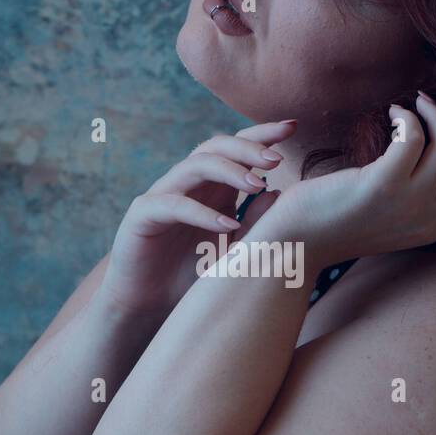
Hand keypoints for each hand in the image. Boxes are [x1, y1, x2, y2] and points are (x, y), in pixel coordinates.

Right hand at [100, 119, 297, 313]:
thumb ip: (255, 223)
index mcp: (212, 187)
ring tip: (257, 186)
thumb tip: (279, 192)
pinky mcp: (143, 215)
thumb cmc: (192, 277)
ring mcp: (163, 195)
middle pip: (216, 146)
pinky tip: (227, 226)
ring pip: (195, 165)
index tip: (293, 127)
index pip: (237, 148)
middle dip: (248, 147)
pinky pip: (173, 204)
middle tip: (276, 160)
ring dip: (229, 171)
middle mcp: (188, 184)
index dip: (262, 134)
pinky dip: (202, 213)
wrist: (149, 307)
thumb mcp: (234, 251)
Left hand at [268, 95, 435, 265]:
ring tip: (417, 103)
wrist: (298, 241)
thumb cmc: (339, 221)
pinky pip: (414, 138)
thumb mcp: (391, 214)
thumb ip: (420, 193)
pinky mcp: (383, 186)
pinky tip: (393, 114)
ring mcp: (410, 204)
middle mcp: (432, 219)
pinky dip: (409, 117)